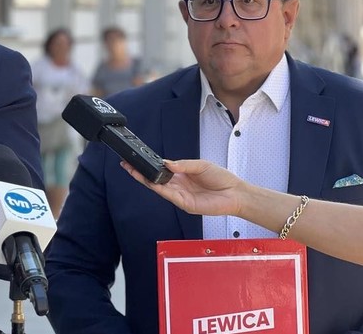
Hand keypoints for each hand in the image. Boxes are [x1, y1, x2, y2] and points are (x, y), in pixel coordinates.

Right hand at [121, 159, 244, 216]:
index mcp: (181, 175)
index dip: (149, 165)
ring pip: (157, 187)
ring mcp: (180, 195)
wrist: (235, 193)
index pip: (160, 170)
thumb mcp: (201, 165)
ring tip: (132, 170)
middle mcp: (178, 186)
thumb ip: (183, 164)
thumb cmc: (222, 179)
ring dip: (144, 179)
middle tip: (126, 164)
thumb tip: (167, 163)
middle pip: (154, 179)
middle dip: (139, 172)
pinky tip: (150, 181)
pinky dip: (158, 188)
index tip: (137, 159)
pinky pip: (168, 195)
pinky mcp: (184, 203)